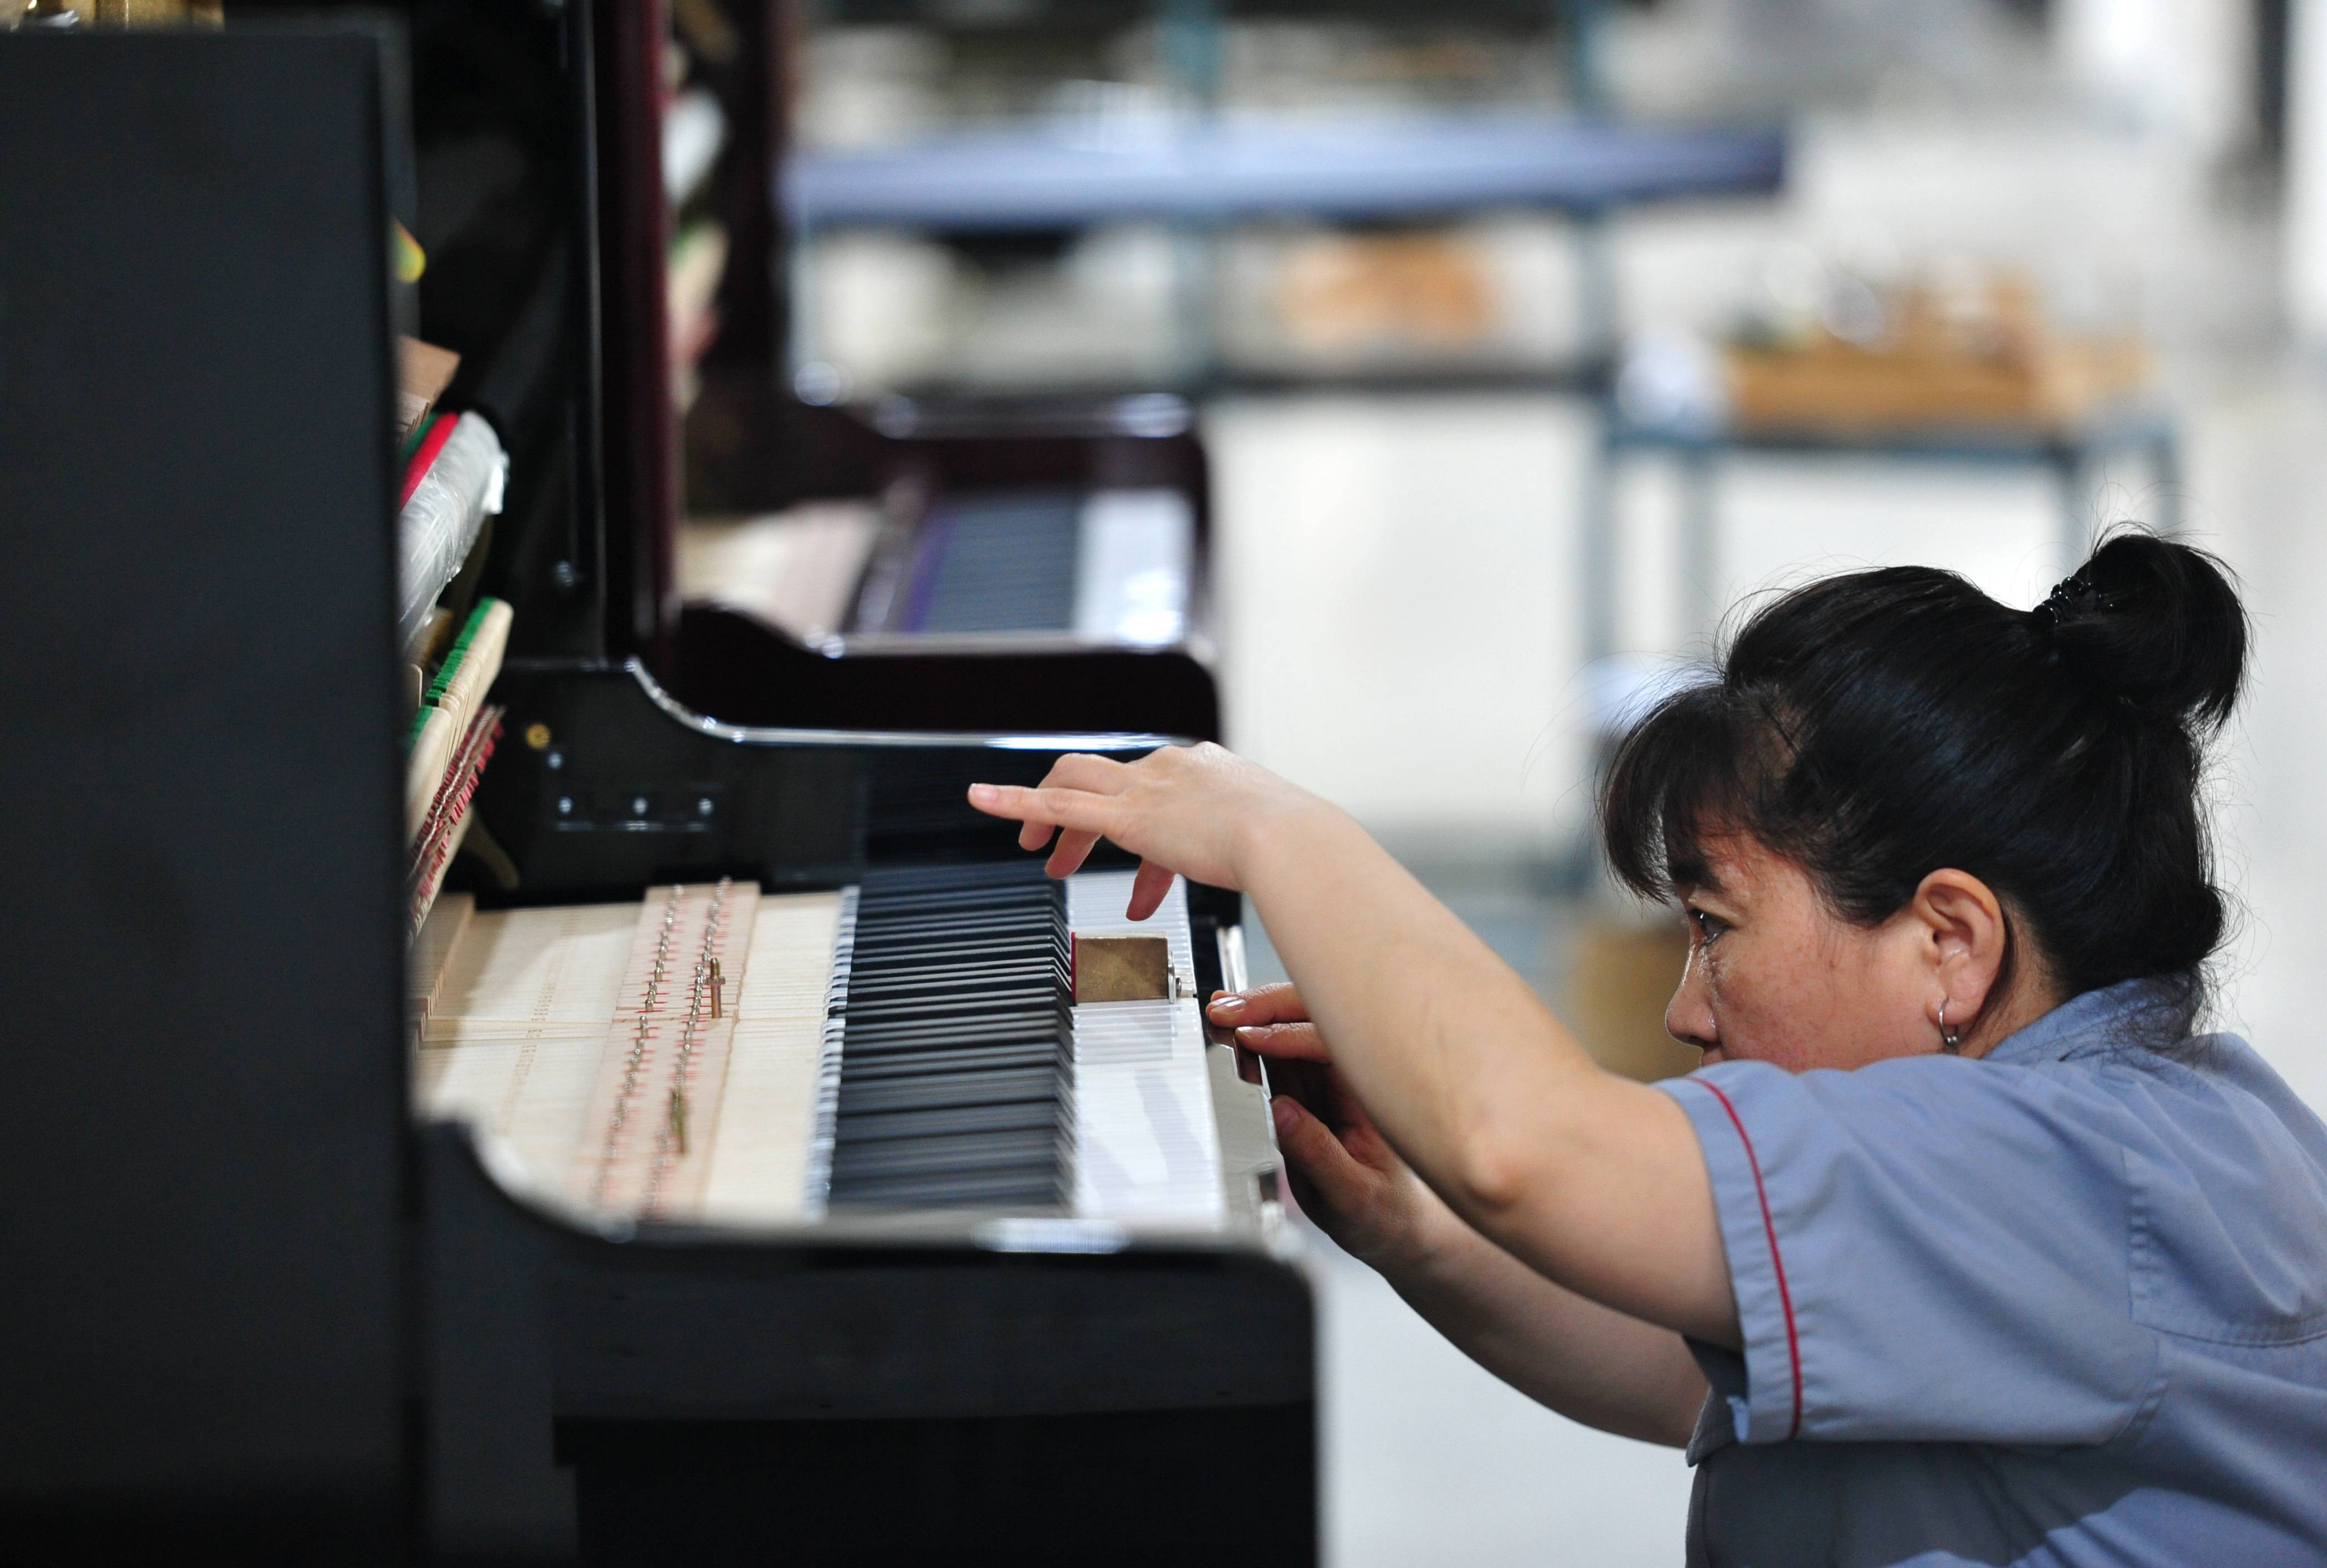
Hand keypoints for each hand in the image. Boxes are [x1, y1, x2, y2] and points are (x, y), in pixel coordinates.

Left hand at [968, 743, 1325, 918]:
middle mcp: (1169, 768)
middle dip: (1078, 816)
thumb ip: (1257, 852)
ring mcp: (1145, 788)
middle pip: (1104, 779)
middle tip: (1063, 855)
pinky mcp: (1126, 815)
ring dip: (1050, 819)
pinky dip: (1013, 802)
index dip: (1138, 829)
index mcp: (1205, 769)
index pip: (1154, 789)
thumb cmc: (1296, 849)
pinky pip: (1056, 805)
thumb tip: (1279, 874)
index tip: (1143, 867)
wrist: (1291, 843)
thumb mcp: (1274, 842)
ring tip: (1039, 855)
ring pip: (1074, 784)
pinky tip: (981, 801)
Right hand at [1207, 983, 1453, 1270]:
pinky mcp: (1312, 1092)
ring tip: (1220, 1015)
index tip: (1249, 1037)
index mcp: (1376, 1097)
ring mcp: (1333, 1083)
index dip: (1289, 1033)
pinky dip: (1256, 1041)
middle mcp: (1356, 1080)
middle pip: (1316, 1020)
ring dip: (1258, 1018)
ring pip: (1295, 1032)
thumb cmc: (1387, 1213)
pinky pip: (1283, 1057)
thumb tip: (1282, 1112)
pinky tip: (1233, 1032)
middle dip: (1268, 1009)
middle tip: (1223, 1010)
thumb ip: (1318, 1155)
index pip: (1333, 1045)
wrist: (1396, 1230)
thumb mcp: (1353, 1197)